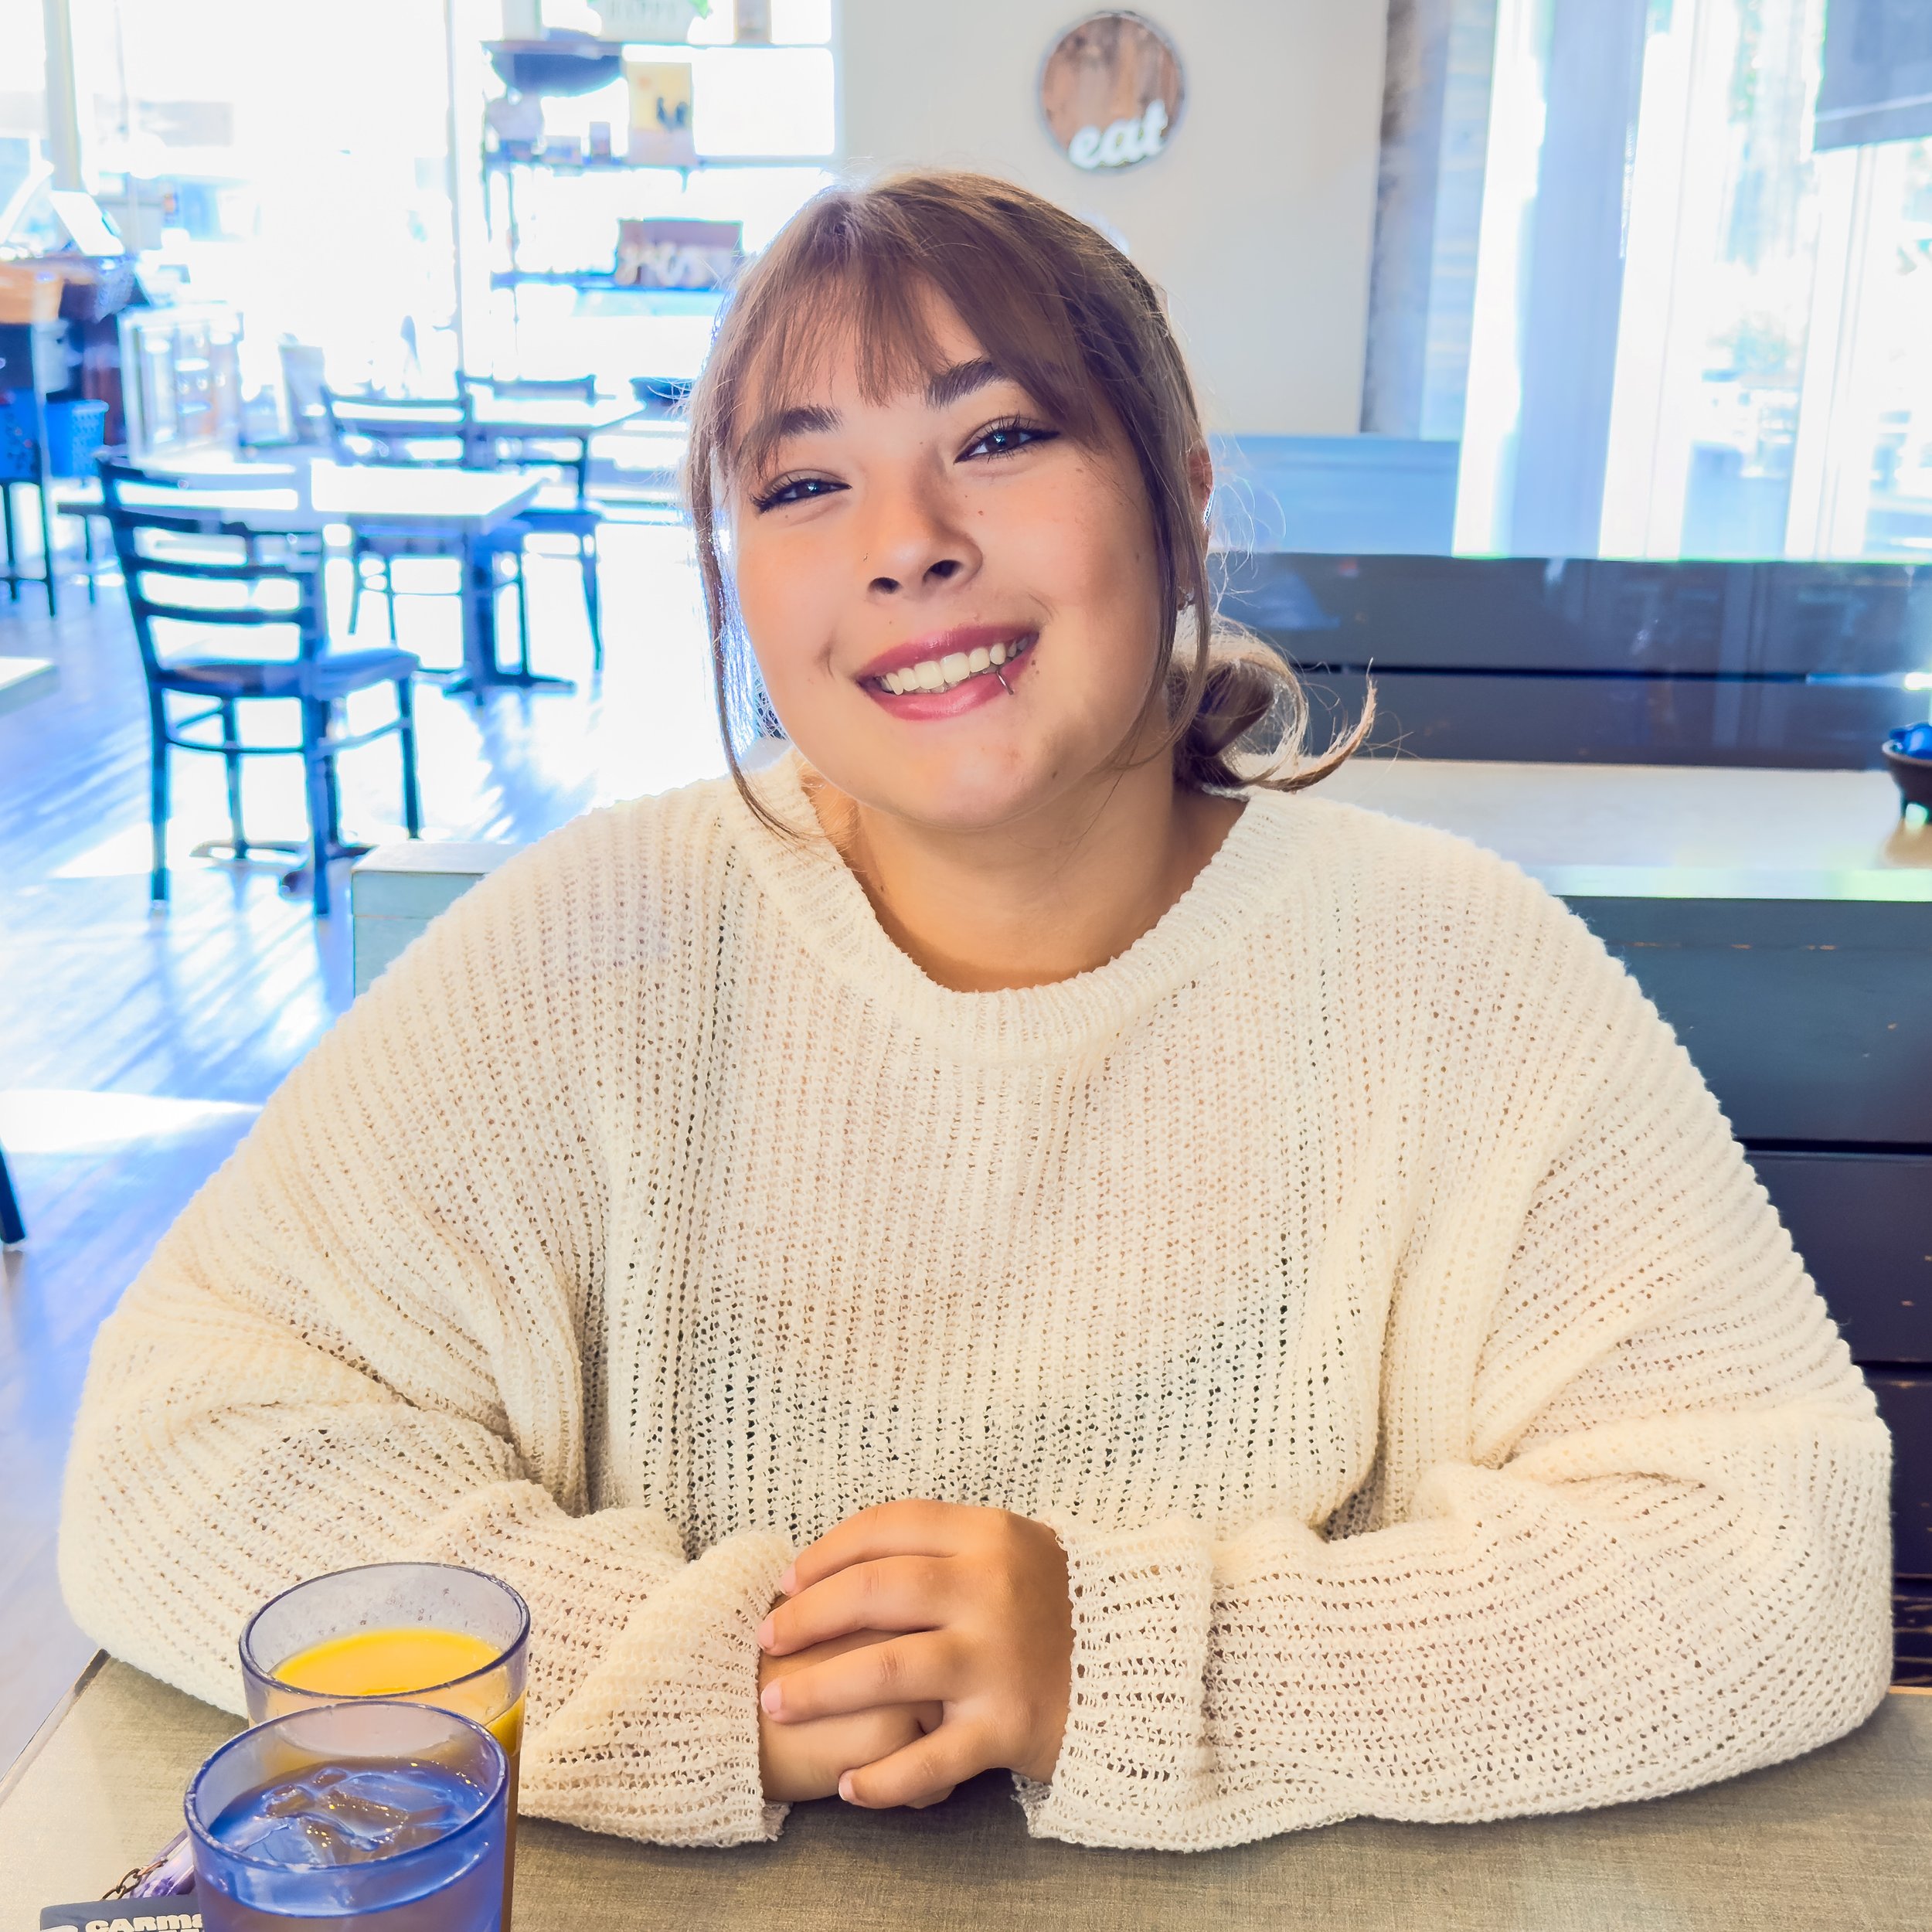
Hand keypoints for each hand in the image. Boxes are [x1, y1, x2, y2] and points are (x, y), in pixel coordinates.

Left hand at [757, 1501, 1072, 1808]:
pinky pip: (929, 1759)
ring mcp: (998, 1659)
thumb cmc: (1055, 1604)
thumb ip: (940, 1546)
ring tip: (778, 1704)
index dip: (825, 1553)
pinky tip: (849, 1786)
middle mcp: (990, 1589)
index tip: (788, 1580)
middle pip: (871, 1593)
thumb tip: (843, 1559)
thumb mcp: (1009, 1547)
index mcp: (987, 1535)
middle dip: (805, 1618)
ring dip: (818, 1690)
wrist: (1142, 1663)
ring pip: (884, 1672)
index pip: (885, 1528)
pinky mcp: (1008, 1726)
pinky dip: (882, 1779)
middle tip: (767, 1640)